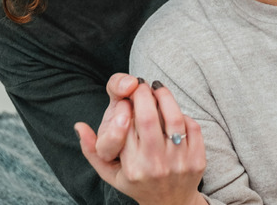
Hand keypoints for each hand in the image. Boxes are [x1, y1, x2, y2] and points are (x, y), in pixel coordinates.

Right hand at [77, 80, 206, 204]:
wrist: (171, 204)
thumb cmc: (137, 183)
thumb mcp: (111, 173)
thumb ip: (91, 150)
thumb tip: (78, 125)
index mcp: (132, 167)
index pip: (125, 126)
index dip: (125, 103)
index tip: (126, 95)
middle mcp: (155, 165)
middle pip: (148, 117)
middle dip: (143, 94)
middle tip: (141, 84)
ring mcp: (179, 163)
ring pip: (174, 118)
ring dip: (165, 96)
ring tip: (157, 88)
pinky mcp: (198, 160)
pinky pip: (192, 126)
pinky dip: (182, 114)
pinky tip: (173, 111)